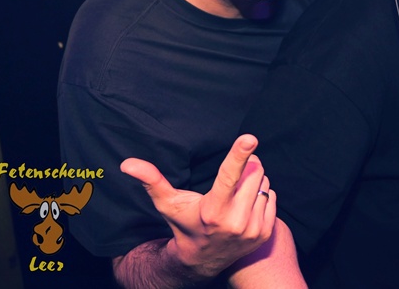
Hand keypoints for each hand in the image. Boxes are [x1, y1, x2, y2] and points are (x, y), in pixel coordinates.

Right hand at [120, 134, 275, 278]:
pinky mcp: (265, 233)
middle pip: (254, 172)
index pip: (228, 176)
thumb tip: (127, 163)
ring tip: (235, 196)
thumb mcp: (168, 204)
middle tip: (230, 179)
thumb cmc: (185, 225)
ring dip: (253, 182)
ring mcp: (253, 229)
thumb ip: (152, 181)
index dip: (239, 155)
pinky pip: (271, 196)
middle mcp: (236, 222)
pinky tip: (245, 206)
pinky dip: (261, 196)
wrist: (204, 260)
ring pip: (264, 183)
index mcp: (213, 211)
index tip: (250, 138)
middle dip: (246, 167)